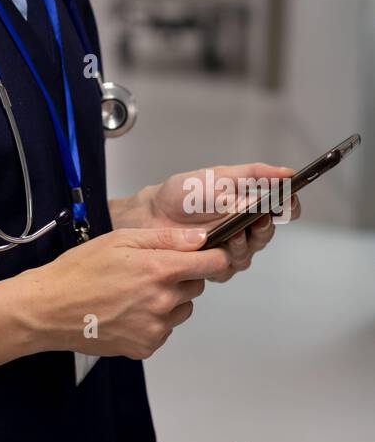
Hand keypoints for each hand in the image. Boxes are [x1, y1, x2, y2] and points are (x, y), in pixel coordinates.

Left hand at [111, 164, 301, 282]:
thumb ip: (253, 174)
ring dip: (245, 243)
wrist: (152, 212)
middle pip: (268, 233)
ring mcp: (230, 249)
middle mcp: (245, 229)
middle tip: (262, 218)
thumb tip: (286, 172)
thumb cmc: (185, 192)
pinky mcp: (213, 266)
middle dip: (266, 226)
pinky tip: (218, 247)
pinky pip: (227, 268)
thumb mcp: (219, 176)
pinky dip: (224, 258)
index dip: (289, 206)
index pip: (282, 209)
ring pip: (250, 253)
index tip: (288, 200)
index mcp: (250, 205)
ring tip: (235, 231)